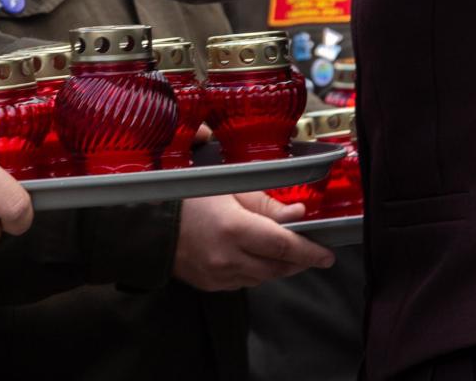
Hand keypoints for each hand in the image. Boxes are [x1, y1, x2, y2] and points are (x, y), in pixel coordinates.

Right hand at [171, 192, 334, 290]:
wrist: (148, 224)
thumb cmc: (184, 198)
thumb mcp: (226, 189)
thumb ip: (265, 204)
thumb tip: (297, 215)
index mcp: (234, 229)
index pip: (284, 246)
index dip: (310, 251)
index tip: (327, 254)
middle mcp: (229, 258)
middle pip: (278, 267)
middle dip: (299, 260)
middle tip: (312, 251)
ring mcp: (219, 276)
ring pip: (264, 277)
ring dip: (278, 266)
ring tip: (284, 251)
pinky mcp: (212, 285)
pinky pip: (244, 282)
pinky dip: (256, 272)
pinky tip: (255, 257)